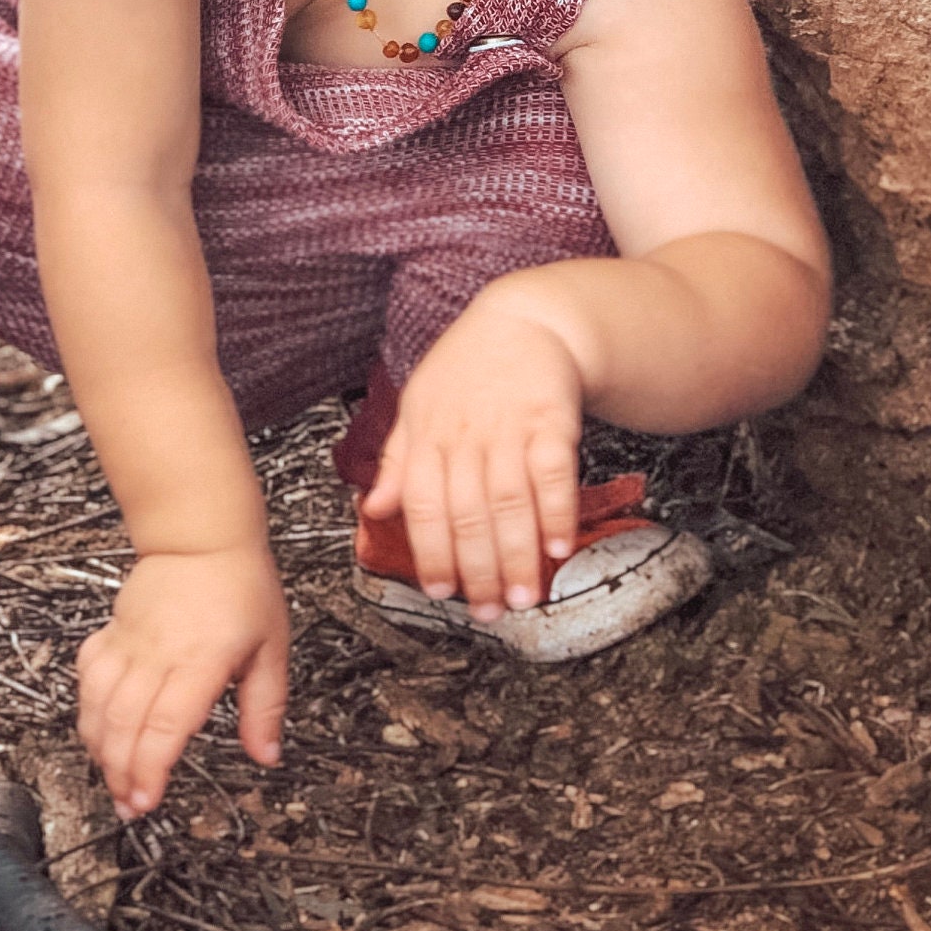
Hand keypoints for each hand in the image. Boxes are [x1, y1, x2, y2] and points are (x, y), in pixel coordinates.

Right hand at [76, 544, 287, 818]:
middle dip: (121, 773)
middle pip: (125, 724)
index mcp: (202, 660)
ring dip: (100, 749)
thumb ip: (266, 707)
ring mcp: (130, 643)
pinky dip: (87, 709)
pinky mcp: (111, 633)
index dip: (151, 769)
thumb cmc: (240, 585)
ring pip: (98, 705)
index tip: (147, 800)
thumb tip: (268, 755)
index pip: (166, 725)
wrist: (201, 536)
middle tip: (128, 804)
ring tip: (111, 779)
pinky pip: (88, 677)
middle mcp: (159, 654)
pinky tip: (96, 730)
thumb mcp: (271, 647)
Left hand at [363, 294, 584, 621]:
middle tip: (489, 612)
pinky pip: (554, 472)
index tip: (441, 592)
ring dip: (516, 554)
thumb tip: (372, 509)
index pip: (424, 506)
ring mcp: (511, 427)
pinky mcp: (553, 419)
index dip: (432, 553)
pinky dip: (556, 512)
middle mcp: (467, 436)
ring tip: (523, 596)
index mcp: (428, 436)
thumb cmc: (469, 367)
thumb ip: (399, 462)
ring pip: (510, 501)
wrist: (527, 319)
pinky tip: (558, 547)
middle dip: (478, 571)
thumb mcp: (419, 405)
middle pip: (469, 513)